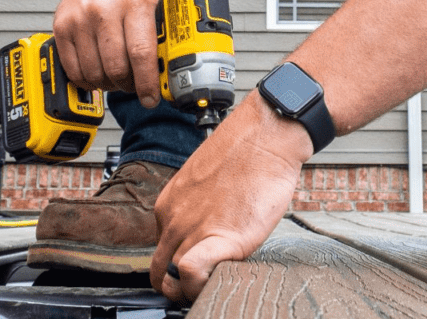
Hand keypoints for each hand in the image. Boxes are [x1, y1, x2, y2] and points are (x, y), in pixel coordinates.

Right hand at [51, 0, 161, 106]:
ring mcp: (79, 19)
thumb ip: (160, 36)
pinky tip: (97, 73)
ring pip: (94, 73)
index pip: (141, 52)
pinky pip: (73, 70)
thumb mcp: (153, 3)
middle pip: (116, 67)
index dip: (146, 82)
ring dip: (107, 84)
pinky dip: (87, 81)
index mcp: (134, 3)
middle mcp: (104, 9)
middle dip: (128, 85)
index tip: (151, 98)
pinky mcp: (61, 27)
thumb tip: (167, 74)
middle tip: (134, 85)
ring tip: (116, 77)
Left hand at [150, 93, 311, 301]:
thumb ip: (195, 210)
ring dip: (191, 290)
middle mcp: (174, 219)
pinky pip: (192, 273)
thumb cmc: (244, 154)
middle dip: (177, 287)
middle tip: (199, 286)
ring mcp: (194, 229)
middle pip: (161, 272)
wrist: (266, 136)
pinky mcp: (221, 238)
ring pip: (174, 280)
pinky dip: (199, 285)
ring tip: (213, 283)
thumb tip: (205, 229)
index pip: (160, 251)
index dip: (176, 266)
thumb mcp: (204, 183)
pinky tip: (216, 278)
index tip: (191, 270)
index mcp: (168, 206)